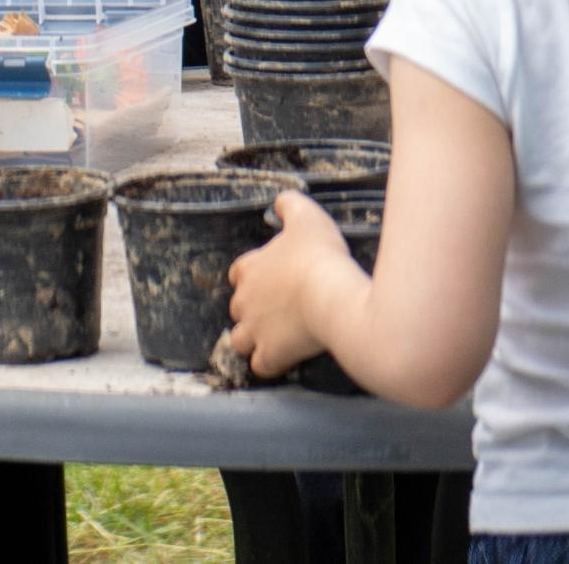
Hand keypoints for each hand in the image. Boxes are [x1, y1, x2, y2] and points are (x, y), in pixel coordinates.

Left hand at [227, 191, 354, 378]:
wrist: (330, 296)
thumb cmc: (319, 256)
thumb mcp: (306, 217)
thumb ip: (290, 206)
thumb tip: (281, 202)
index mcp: (251, 268)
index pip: (239, 273)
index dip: (252, 277)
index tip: (271, 279)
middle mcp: (245, 300)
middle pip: (238, 307)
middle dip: (252, 310)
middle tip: (278, 311)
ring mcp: (255, 329)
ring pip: (240, 340)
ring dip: (252, 340)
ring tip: (273, 340)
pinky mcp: (272, 353)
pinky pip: (260, 365)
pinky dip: (267, 364)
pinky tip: (282, 361)